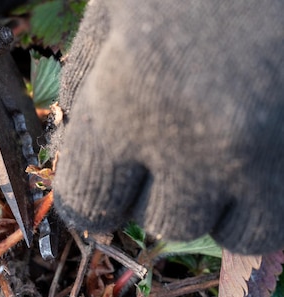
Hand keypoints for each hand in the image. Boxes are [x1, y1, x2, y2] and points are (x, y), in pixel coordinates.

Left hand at [53, 0, 283, 253]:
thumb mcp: (118, 6)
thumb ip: (89, 81)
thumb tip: (74, 148)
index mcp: (130, 103)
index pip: (88, 206)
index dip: (90, 200)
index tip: (100, 191)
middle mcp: (204, 142)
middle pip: (162, 223)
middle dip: (159, 191)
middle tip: (173, 143)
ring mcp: (278, 152)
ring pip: (237, 233)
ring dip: (222, 203)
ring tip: (223, 145)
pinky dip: (269, 195)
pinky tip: (259, 146)